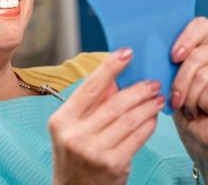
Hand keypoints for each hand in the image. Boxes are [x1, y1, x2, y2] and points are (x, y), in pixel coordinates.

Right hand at [49, 48, 163, 184]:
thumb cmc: (73, 156)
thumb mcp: (72, 127)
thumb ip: (91, 104)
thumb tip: (115, 80)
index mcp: (61, 120)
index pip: (89, 87)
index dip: (109, 68)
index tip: (125, 53)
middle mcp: (75, 134)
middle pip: (113, 103)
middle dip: (137, 89)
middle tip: (151, 82)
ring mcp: (94, 150)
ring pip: (128, 119)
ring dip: (147, 106)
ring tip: (156, 98)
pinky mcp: (113, 164)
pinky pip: (137, 137)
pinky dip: (148, 124)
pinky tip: (152, 118)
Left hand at [171, 17, 207, 179]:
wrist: (198, 132)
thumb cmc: (179, 100)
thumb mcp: (167, 75)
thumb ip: (160, 57)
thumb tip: (129, 48)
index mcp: (201, 43)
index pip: (201, 25)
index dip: (188, 37)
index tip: (174, 56)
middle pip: (200, 53)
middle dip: (183, 76)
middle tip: (174, 93)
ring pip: (204, 73)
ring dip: (188, 92)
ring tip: (182, 104)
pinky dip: (198, 102)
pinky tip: (195, 111)